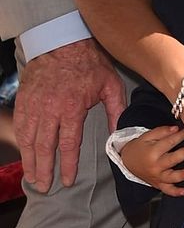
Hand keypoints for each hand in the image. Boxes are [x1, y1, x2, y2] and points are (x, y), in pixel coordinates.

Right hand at [14, 38, 125, 191]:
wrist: (63, 40)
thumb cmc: (90, 62)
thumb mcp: (111, 85)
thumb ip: (115, 111)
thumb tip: (119, 134)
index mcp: (72, 108)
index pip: (68, 145)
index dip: (67, 166)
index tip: (67, 181)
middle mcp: (49, 109)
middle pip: (44, 147)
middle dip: (44, 170)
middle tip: (44, 187)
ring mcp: (33, 104)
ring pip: (28, 139)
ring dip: (30, 161)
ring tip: (32, 177)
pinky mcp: (23, 98)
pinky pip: (20, 125)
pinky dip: (21, 143)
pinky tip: (24, 154)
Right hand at [119, 125, 183, 196]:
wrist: (128, 161)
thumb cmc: (139, 148)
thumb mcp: (147, 136)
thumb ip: (162, 132)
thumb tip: (176, 129)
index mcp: (152, 151)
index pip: (170, 142)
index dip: (182, 136)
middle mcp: (155, 165)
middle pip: (172, 159)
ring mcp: (157, 176)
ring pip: (171, 177)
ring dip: (182, 174)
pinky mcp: (159, 184)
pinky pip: (167, 190)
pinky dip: (175, 192)